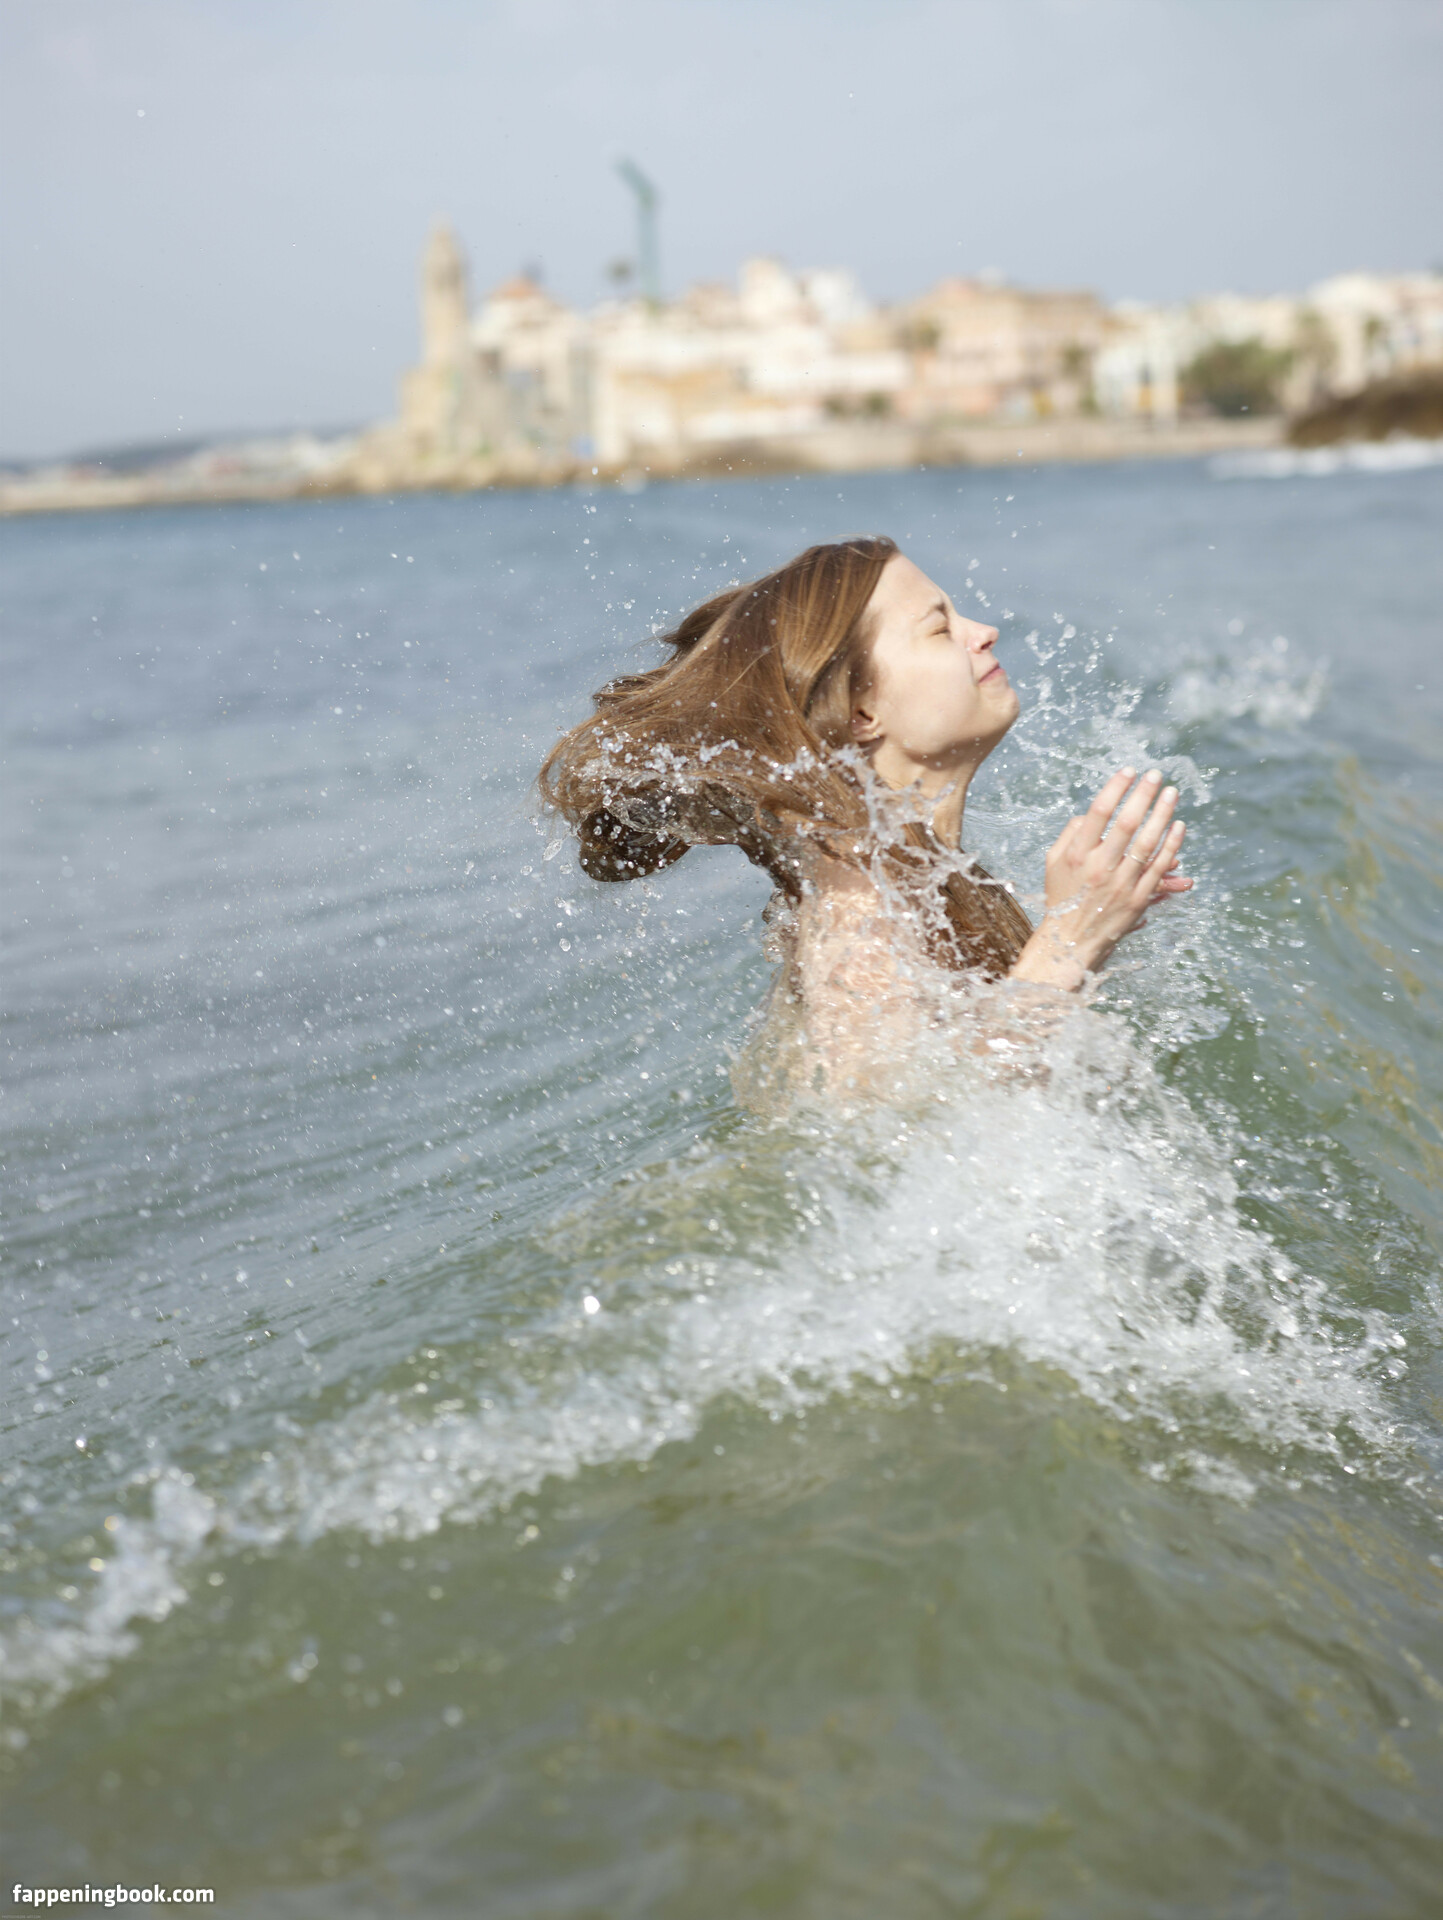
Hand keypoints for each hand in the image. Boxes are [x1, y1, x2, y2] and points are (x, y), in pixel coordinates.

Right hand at [1010, 767, 1192, 989]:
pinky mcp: (1136, 899)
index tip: (1129, 771)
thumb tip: (1091, 812)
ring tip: (1172, 793)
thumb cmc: (1063, 897)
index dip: (1115, 788)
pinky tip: (1178, 826)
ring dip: (1162, 814)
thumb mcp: (1054, 862)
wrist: (1071, 942)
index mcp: (1076, 855)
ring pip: (1147, 843)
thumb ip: (1070, 834)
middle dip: (1143, 795)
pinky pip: (1158, 867)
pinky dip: (1170, 845)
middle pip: (1126, 823)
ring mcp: (1120, 884)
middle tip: (1156, 775)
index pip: (1098, 813)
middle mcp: (1098, 868)